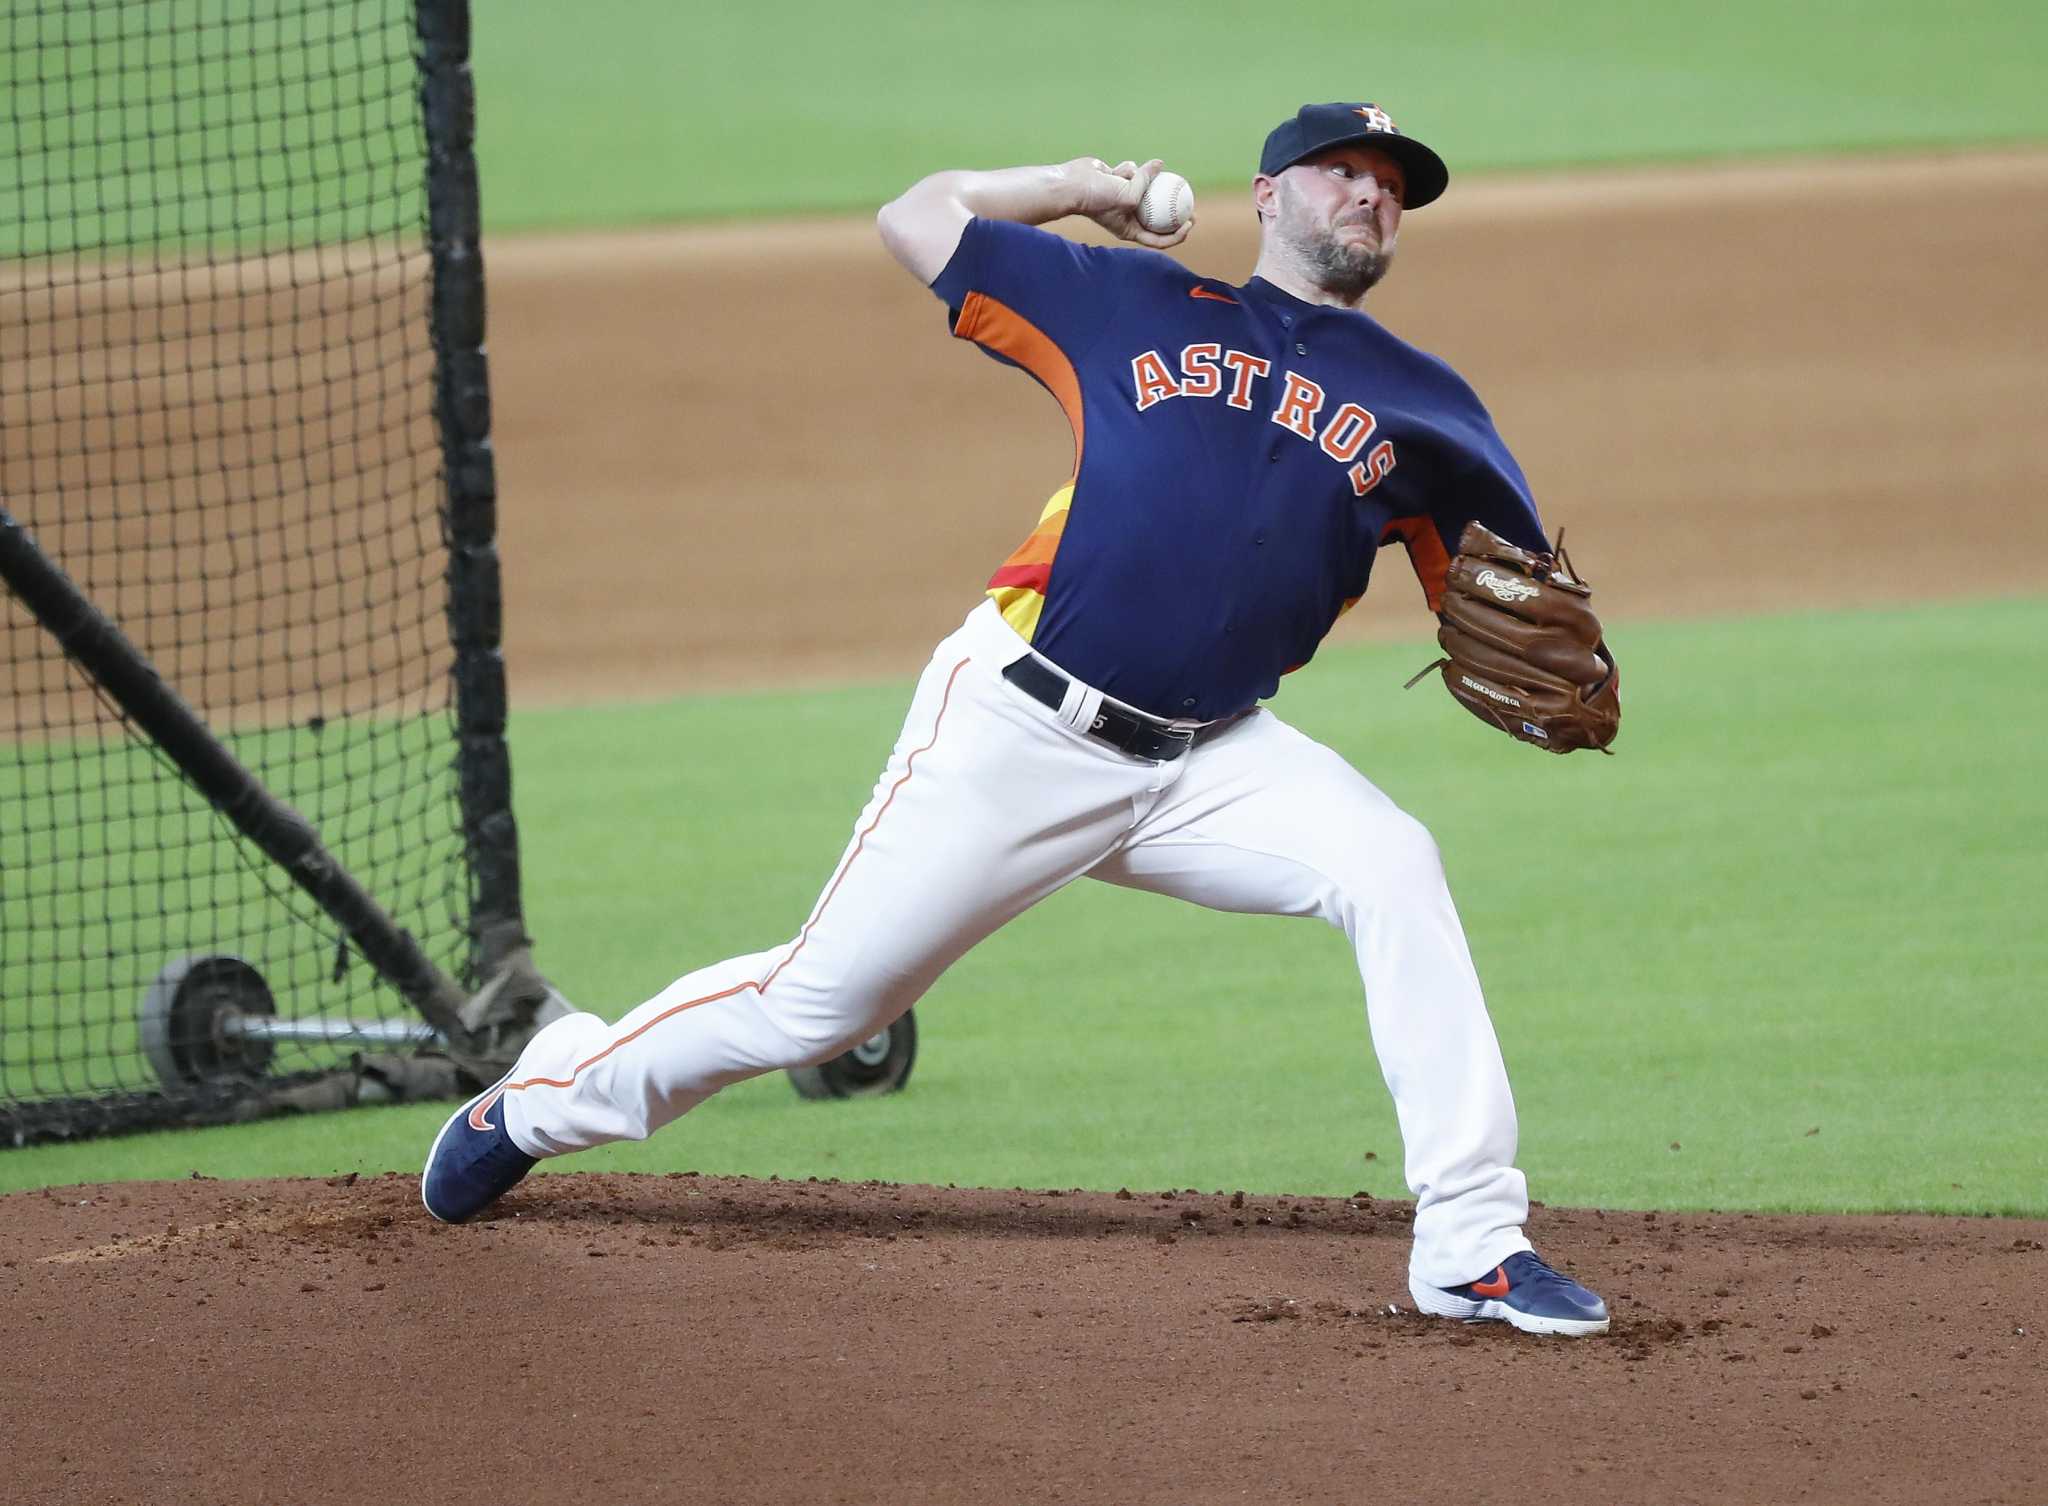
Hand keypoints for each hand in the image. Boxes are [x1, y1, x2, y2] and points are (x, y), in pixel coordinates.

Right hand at [1062, 157, 1191, 248]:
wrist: (1073, 184)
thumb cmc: (1098, 197)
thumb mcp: (1129, 195)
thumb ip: (1148, 182)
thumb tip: (1160, 164)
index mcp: (1130, 230)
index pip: (1159, 239)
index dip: (1177, 234)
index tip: (1189, 222)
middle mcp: (1129, 215)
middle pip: (1158, 215)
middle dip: (1174, 208)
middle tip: (1190, 201)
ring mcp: (1125, 197)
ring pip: (1146, 185)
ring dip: (1138, 178)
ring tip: (1125, 178)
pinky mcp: (1120, 180)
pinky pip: (1133, 171)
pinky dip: (1126, 168)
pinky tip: (1113, 170)